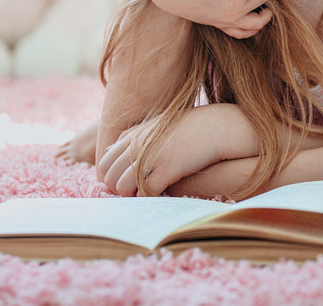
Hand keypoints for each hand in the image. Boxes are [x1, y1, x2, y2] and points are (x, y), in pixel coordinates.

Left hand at [98, 105, 258, 195]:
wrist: (217, 126)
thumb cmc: (190, 127)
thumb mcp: (157, 125)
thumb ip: (133, 137)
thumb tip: (110, 151)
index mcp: (134, 136)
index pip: (105, 163)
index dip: (112, 178)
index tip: (125, 184)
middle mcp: (137, 145)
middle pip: (110, 177)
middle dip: (119, 190)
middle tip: (136, 193)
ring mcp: (150, 156)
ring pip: (122, 187)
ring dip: (133, 196)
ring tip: (148, 194)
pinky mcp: (166, 168)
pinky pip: (146, 192)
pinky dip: (151, 198)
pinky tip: (162, 193)